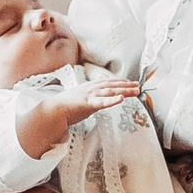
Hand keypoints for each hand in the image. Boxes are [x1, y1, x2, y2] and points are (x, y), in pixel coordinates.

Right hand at [16, 69, 140, 161]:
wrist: (53, 110)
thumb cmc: (65, 107)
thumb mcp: (81, 100)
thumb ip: (90, 100)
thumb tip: (97, 102)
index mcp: (89, 87)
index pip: (108, 83)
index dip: (120, 82)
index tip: (130, 82)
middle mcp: (91, 88)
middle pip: (112, 86)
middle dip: (126, 85)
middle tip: (138, 86)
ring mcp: (90, 95)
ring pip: (111, 92)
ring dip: (124, 90)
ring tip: (135, 91)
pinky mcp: (88, 103)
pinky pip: (102, 102)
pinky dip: (112, 100)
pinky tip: (121, 98)